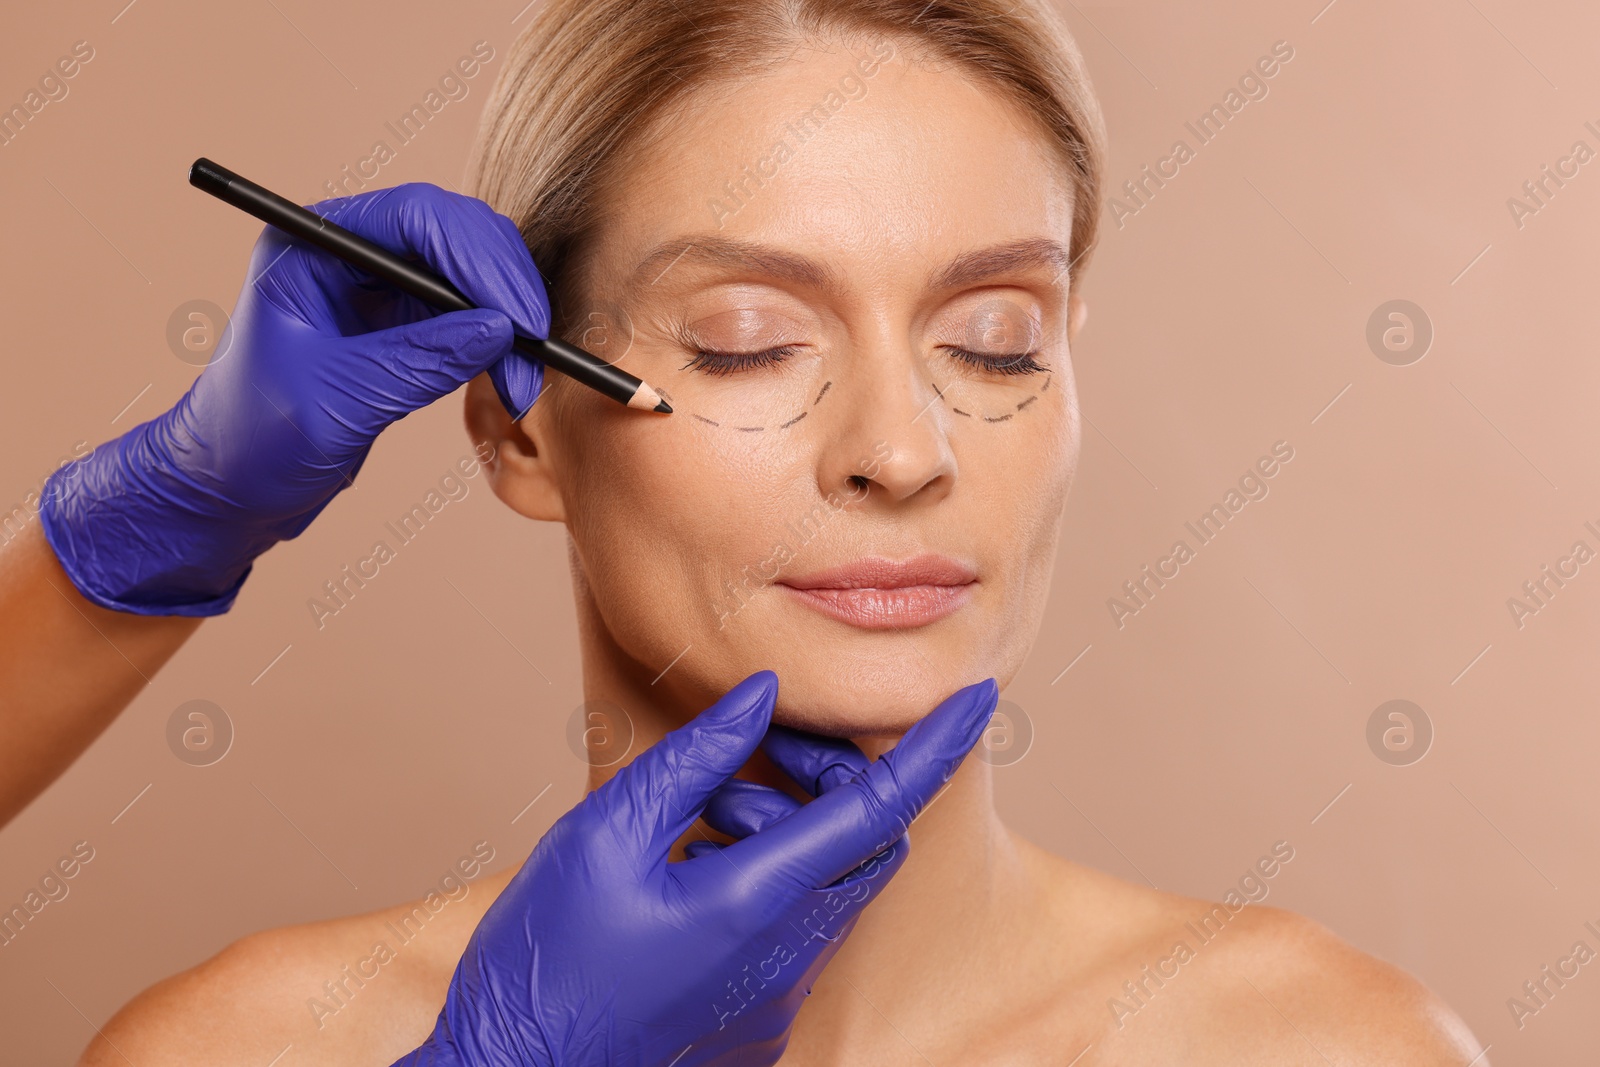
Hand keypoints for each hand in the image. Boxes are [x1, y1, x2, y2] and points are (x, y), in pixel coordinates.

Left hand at [39, 183, 547, 614]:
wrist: (231, 485)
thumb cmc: (254, 439)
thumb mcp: (338, 400)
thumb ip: (416, 360)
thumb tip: (498, 331)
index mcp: (312, 245)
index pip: (416, 219)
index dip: (479, 260)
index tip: (517, 317)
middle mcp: (349, 252)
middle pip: (456, 235)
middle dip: (503, 291)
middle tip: (532, 351)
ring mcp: (378, 285)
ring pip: (472, 273)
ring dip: (509, 321)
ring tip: (521, 382)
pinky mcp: (403, 323)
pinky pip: (470, 313)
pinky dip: (498, 342)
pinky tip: (508, 379)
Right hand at [396, 670, 998, 1066]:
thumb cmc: (545, 959)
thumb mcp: (604, 834)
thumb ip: (696, 757)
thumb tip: (765, 698)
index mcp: (759, 903)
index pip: (882, 808)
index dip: (936, 746)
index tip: (980, 697)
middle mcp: (790, 960)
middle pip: (866, 847)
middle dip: (838, 784)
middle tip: (768, 756)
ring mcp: (778, 1003)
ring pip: (831, 892)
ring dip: (792, 837)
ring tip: (704, 824)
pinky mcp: (758, 1029)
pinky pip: (797, 940)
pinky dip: (770, 889)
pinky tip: (693, 883)